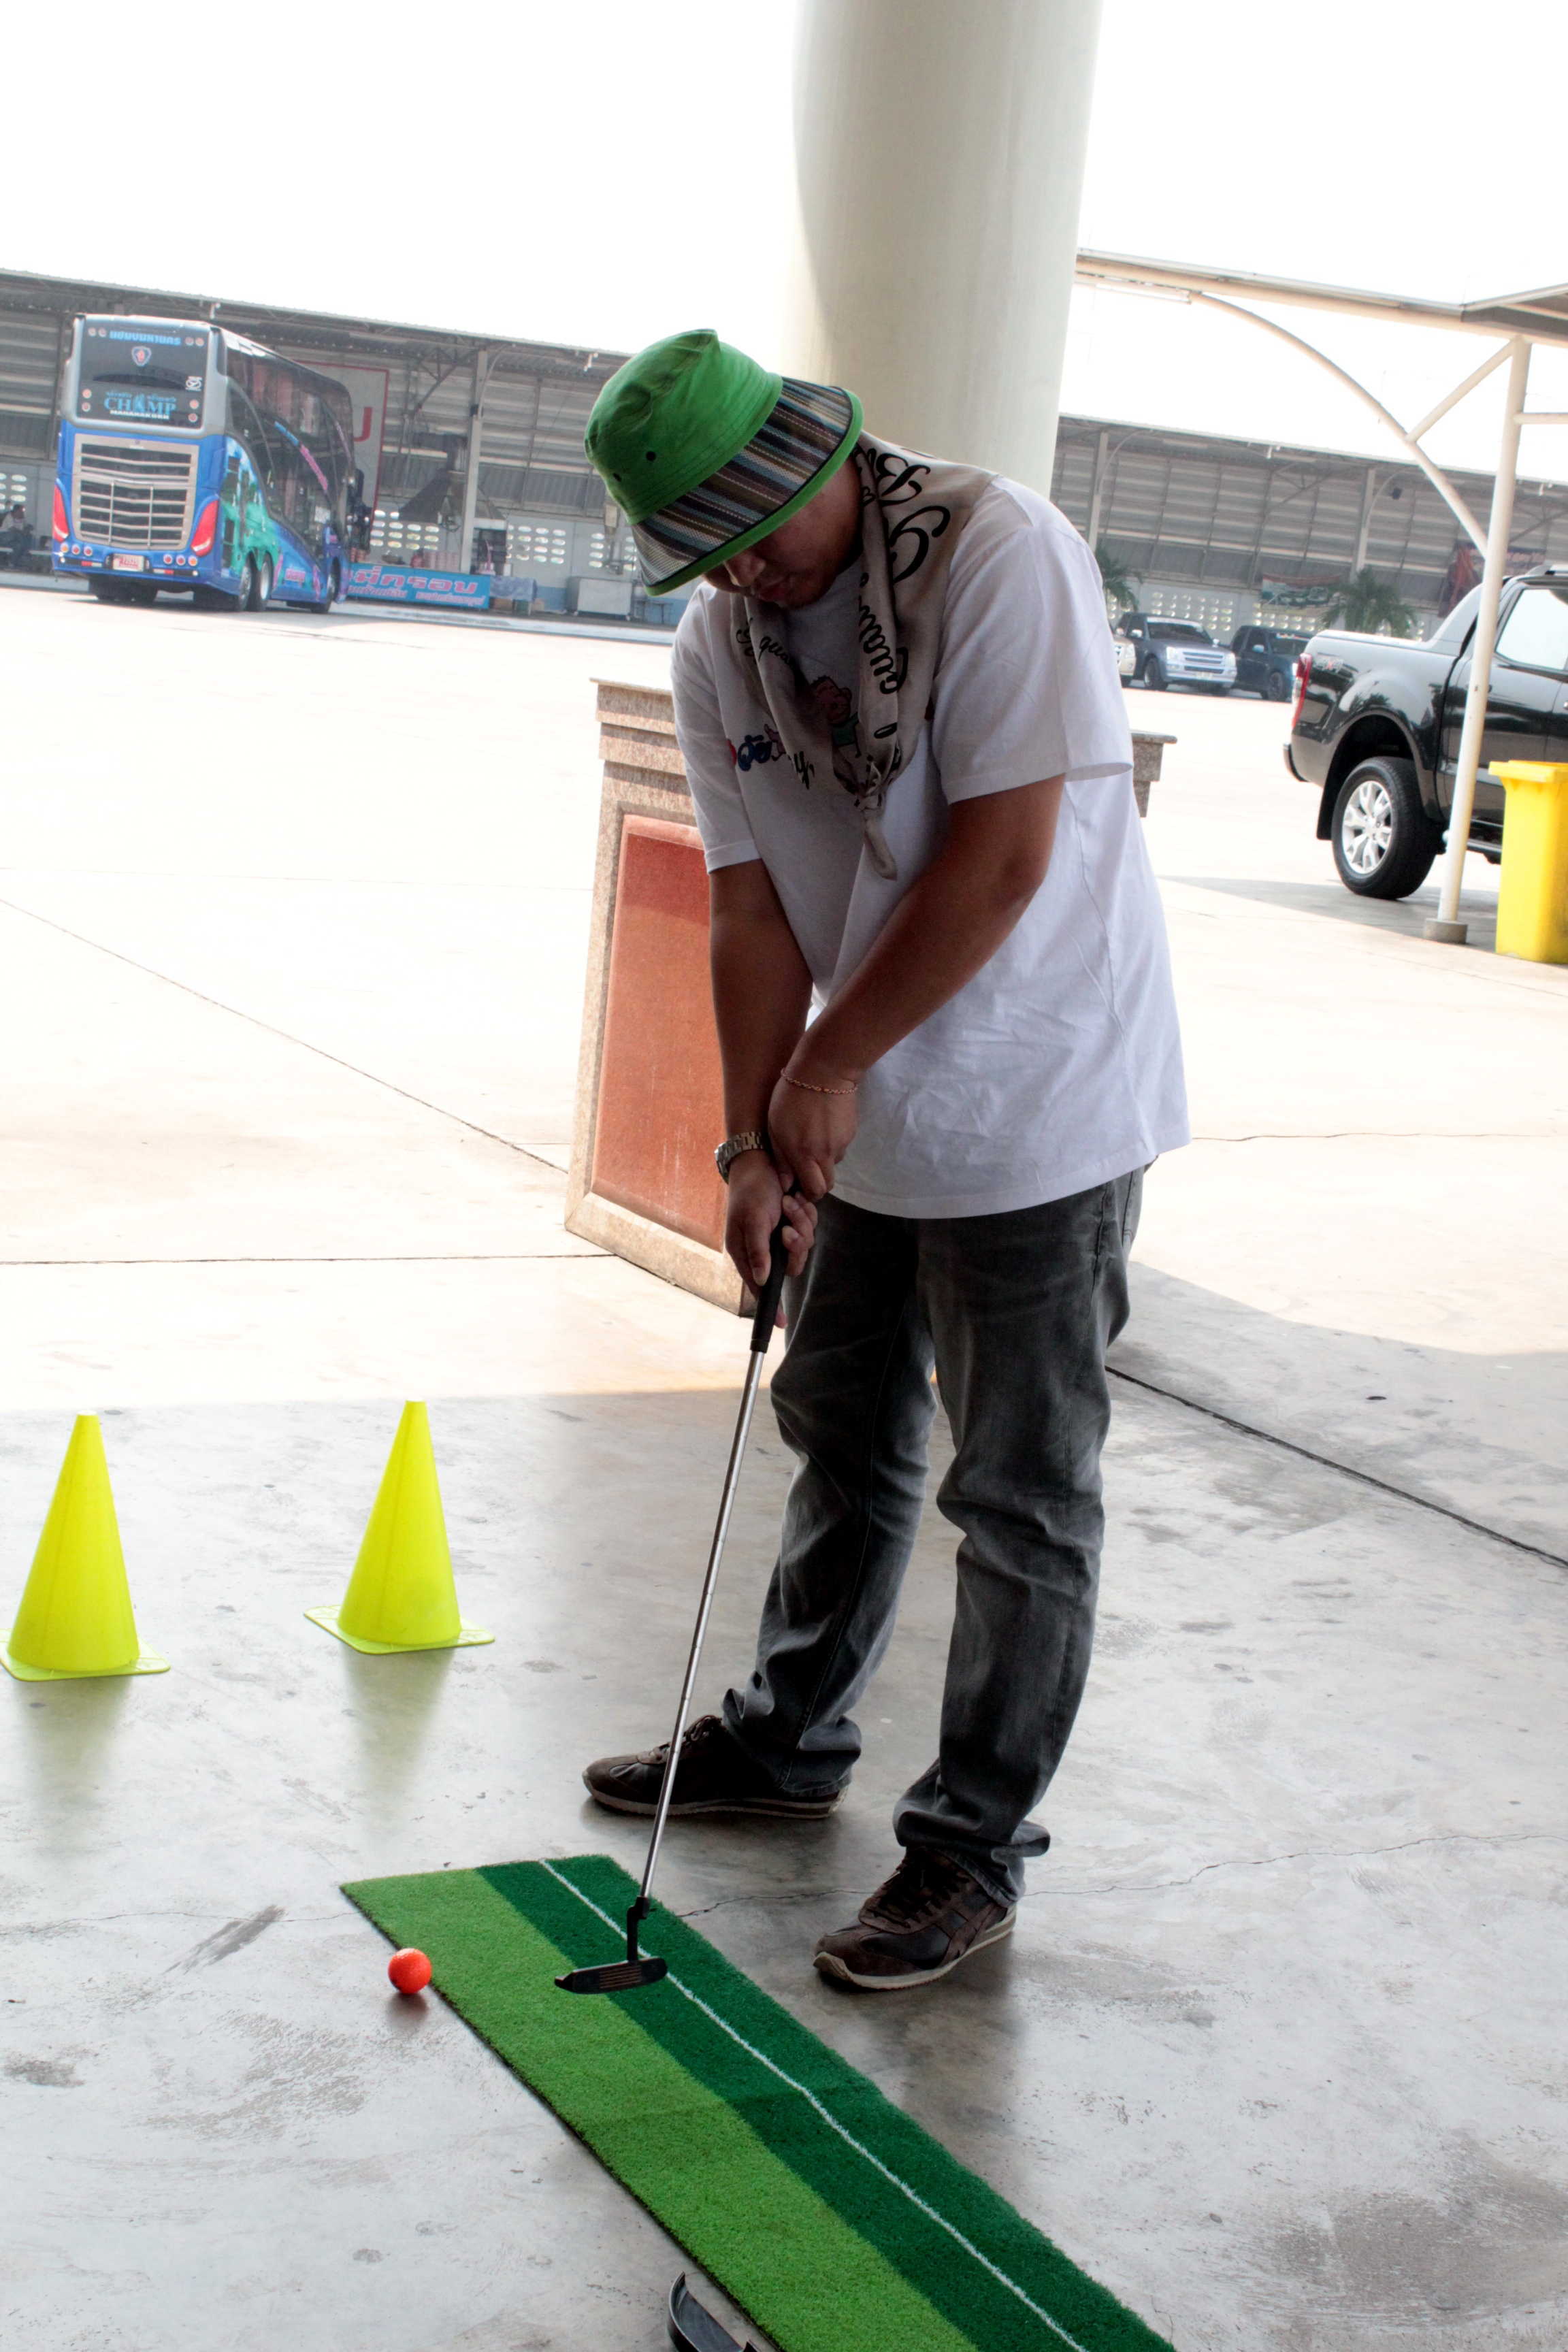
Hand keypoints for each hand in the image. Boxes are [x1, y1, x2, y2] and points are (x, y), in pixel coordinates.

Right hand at [724, 1153, 817, 1312]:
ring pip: (804, 1246)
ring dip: (801, 1223)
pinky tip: (796, 1199)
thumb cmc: (751, 1190)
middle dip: (795, 1245)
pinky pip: (810, 1229)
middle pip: (791, 1265)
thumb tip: (761, 1280)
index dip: (769, 1303)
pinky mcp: (794, 1222)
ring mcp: (780, 1236)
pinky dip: (807, 1214)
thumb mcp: (752, 1219)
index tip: (780, 1322)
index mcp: (746, 1251)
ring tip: (789, 1203)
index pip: (759, 1285)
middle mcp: (764, 1248)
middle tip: (787, 1226)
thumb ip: (757, 1250)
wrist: (762, 1160)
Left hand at [766, 1057, 859, 1202]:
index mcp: (804, 1154)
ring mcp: (841, 1143)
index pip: (814, 1191)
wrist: (824, 1070)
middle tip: (805, 1169)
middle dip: (817, 1182)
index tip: (799, 1185)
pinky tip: (822, 1126)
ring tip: (812, 1139)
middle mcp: (826, 1153)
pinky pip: (840, 1147)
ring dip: (823, 1161)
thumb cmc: (790, 1096)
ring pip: (834, 1164)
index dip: (808, 1193)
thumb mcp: (775, 1127)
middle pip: (828, 1184)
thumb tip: (785, 1183)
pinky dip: (831, 1144)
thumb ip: (781, 1158)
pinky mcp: (851, 1132)